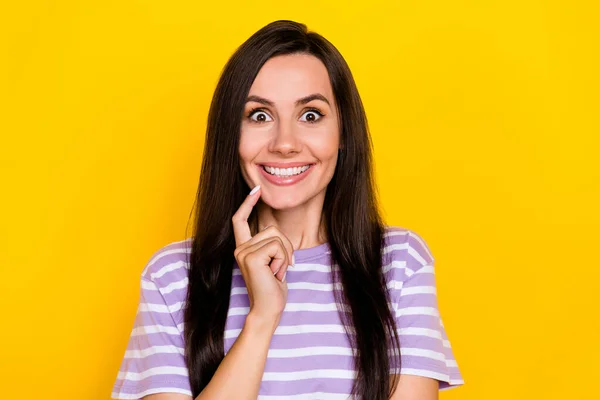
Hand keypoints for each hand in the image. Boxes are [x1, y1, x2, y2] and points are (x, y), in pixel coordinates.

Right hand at [232, 185, 294, 326]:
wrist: (268, 310)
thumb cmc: (273, 289)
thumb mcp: (273, 262)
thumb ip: (271, 245)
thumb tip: (276, 231)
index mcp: (243, 248)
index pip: (240, 220)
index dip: (247, 203)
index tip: (256, 189)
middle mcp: (240, 248)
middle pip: (272, 229)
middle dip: (285, 247)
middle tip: (281, 267)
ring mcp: (243, 252)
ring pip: (277, 237)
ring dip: (285, 255)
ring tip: (277, 272)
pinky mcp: (251, 257)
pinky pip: (278, 246)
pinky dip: (283, 260)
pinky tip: (276, 274)